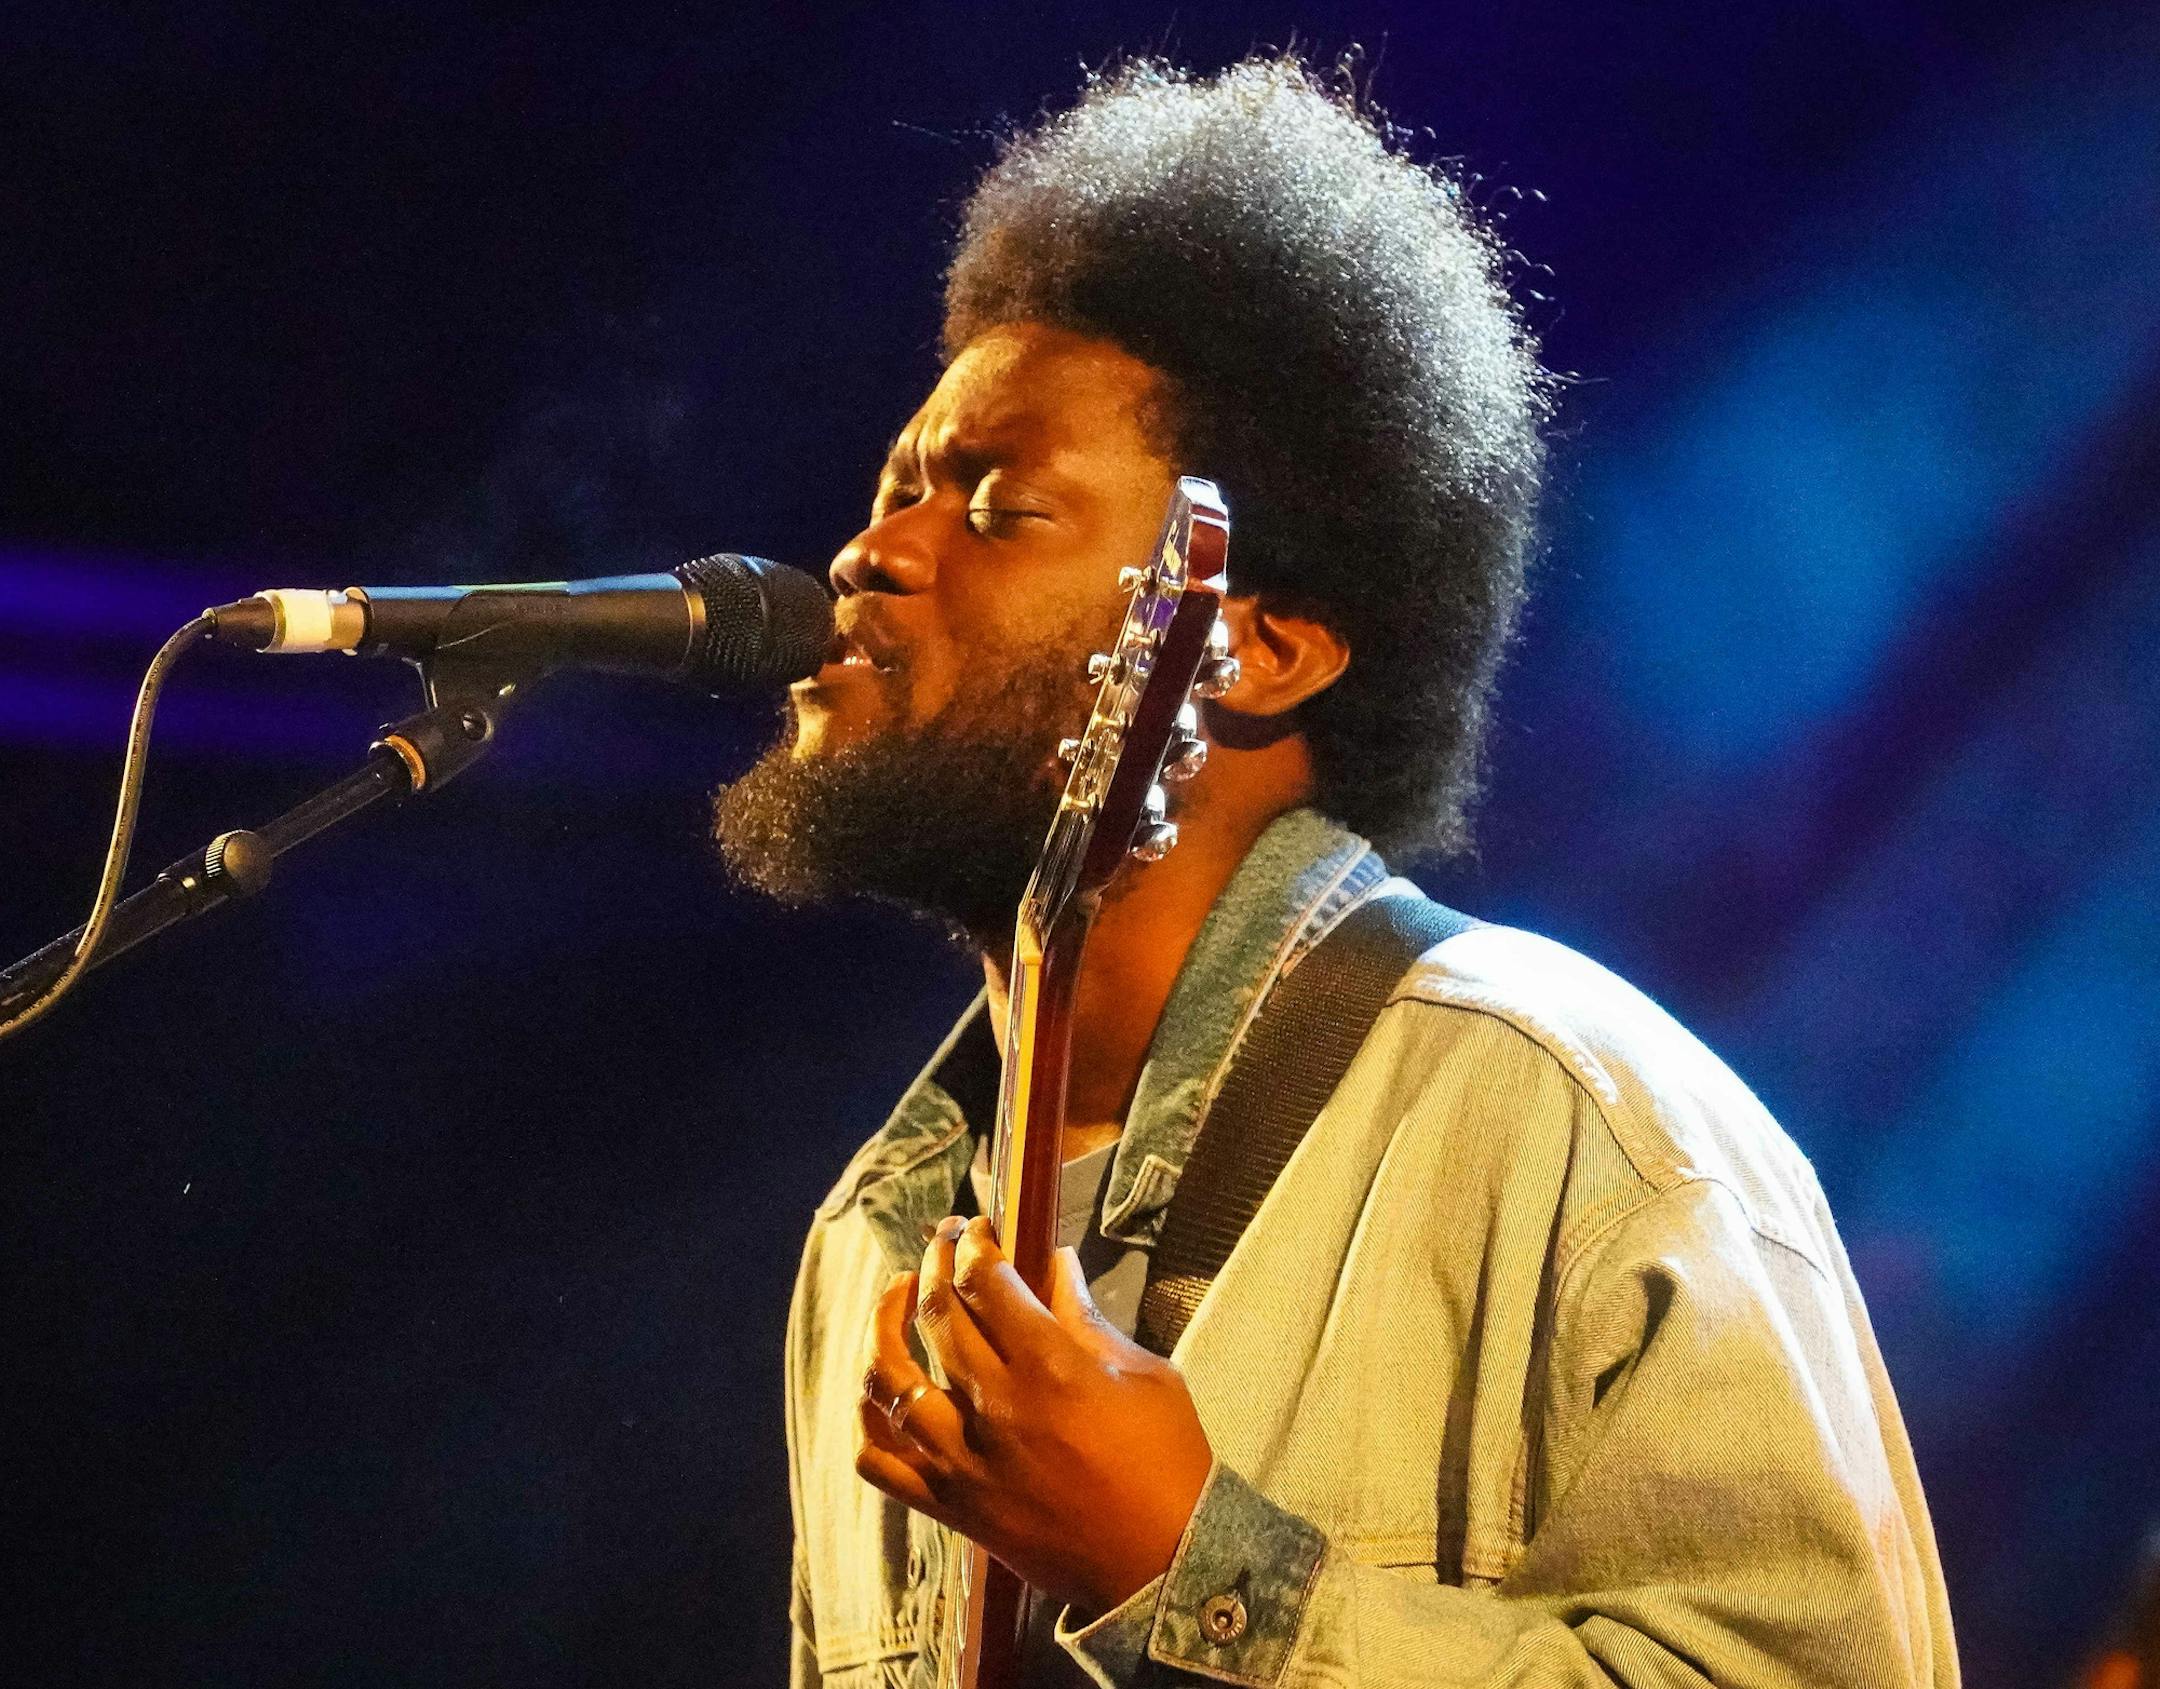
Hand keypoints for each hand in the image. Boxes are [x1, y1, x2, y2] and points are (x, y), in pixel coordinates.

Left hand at [856, 1215, 1214, 1616]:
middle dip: (936, 1263)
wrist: (1160, 1563)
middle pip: (937, 1314)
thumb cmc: (1166, 1462)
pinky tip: (884, 1392)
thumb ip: (1088, 1318)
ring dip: (885, 1326)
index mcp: (1048, 1368)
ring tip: (900, 1300)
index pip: (985, 1281)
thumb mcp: (1144, 1374)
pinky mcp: (951, 1506)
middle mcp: (995, 1408)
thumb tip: (1056, 1266)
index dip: (975, 1244)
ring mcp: (963, 1461)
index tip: (979, 1230)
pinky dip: (870, 1421)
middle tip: (944, 1244)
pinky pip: (880, 1462)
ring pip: (890, 1380)